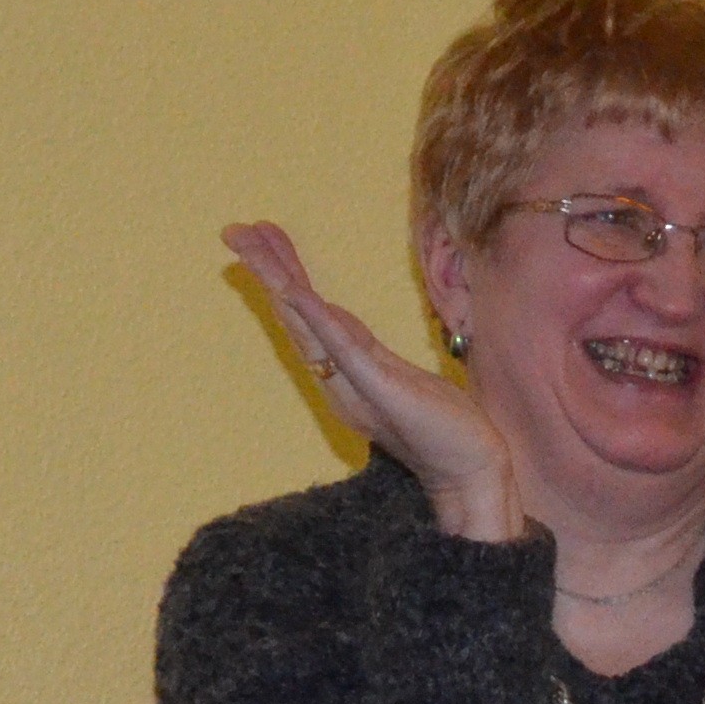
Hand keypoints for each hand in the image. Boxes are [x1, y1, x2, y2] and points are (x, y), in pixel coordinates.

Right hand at [226, 224, 519, 540]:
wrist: (470, 473)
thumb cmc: (441, 428)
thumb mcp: (395, 376)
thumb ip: (362, 351)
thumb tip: (335, 316)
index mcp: (342, 374)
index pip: (306, 314)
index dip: (283, 273)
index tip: (260, 234)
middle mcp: (339, 380)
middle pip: (295, 315)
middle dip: (266, 268)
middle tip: (233, 230)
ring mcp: (356, 386)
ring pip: (309, 325)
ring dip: (280, 281)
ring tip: (254, 246)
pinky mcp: (380, 392)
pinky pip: (342, 351)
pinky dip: (316, 320)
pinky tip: (296, 293)